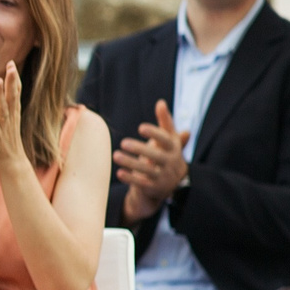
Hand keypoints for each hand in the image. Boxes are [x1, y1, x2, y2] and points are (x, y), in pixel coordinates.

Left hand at [0, 62, 29, 173]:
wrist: (11, 162)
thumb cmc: (7, 140)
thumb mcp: (8, 120)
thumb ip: (7, 107)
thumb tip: (6, 93)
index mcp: (12, 113)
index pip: (14, 92)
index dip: (13, 78)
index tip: (11, 63)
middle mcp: (10, 117)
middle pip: (12, 96)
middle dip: (11, 81)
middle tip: (11, 65)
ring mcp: (4, 126)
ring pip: (3, 107)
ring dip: (0, 94)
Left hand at [116, 98, 188, 220]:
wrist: (173, 181)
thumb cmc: (167, 153)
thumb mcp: (169, 138)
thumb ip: (165, 122)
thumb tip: (160, 102)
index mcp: (174, 148)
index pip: (166, 140)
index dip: (155, 133)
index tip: (140, 127)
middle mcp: (171, 162)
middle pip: (156, 156)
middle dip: (140, 149)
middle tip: (123, 142)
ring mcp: (164, 176)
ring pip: (148, 170)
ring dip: (131, 163)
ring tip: (115, 155)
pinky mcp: (154, 187)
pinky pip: (142, 183)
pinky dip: (130, 178)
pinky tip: (119, 172)